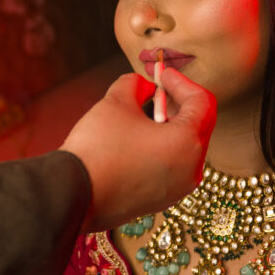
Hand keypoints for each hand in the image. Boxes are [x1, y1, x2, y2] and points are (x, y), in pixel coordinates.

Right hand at [60, 69, 215, 230]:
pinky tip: (137, 140)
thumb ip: (136, 85)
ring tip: (143, 115)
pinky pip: (172, 167)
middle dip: (178, 104)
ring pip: (185, 148)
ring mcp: (178, 189)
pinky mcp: (162, 200)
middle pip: (198, 126)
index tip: (162, 75)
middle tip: (156, 90)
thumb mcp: (117, 102)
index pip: (202, 103)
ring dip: (169, 126)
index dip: (182, 82)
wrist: (73, 194)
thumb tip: (144, 87)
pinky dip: (162, 148)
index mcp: (188, 143)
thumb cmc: (98, 149)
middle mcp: (191, 170)